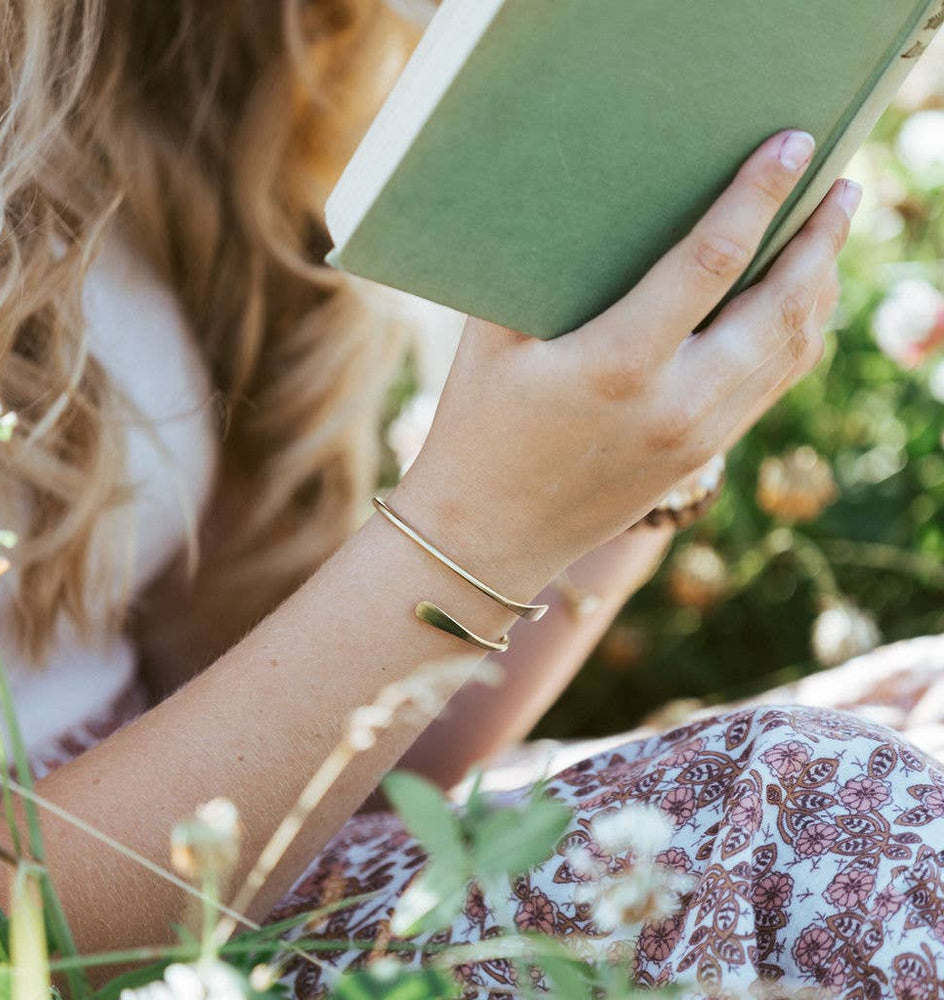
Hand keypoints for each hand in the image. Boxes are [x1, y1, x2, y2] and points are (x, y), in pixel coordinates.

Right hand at [393, 130, 855, 590]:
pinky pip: (773, 386)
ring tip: (831, 236)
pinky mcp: (701, 455)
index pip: (713, 260)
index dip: (760, 195)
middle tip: (843, 184)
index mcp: (619, 364)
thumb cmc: (477, 431)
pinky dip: (799, 337)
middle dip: (821, 238)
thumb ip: (540, 272)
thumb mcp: (492, 344)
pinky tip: (798, 306)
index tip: (794, 144)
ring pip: (791, 350)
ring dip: (821, 286)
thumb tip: (586, 204)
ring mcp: (699, 436)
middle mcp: (678, 403)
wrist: (489, 537)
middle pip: (781, 305)